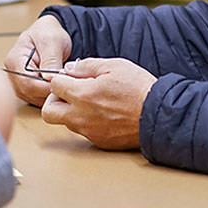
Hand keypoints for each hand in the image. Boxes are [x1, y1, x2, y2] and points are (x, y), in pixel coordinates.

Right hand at [3, 15, 72, 105]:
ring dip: (49, 95)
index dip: (47, 87)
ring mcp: (18, 82)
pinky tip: (58, 87)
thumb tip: (49, 78)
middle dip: (49, 92)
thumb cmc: (48, 32)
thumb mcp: (52, 40)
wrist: (48, 32)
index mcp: (15, 61)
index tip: (63, 84)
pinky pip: (37, 98)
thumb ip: (51, 59)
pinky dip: (48, 95)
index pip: (28, 83)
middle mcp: (13, 74)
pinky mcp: (26, 87)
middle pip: (30, 93)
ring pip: (34, 99)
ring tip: (63, 84)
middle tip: (67, 85)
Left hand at [40, 57, 155, 149]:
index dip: (60, 79)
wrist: (158, 115)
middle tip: (69, 93)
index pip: (53, 85)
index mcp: (83, 94)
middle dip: (54, 100)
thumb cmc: (139, 89)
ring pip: (65, 122)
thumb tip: (70, 69)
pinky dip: (87, 121)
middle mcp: (81, 116)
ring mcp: (89, 131)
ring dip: (71, 111)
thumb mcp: (114, 66)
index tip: (70, 78)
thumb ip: (87, 65)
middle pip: (48, 112)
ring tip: (92, 101)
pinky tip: (103, 113)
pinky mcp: (98, 141)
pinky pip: (83, 131)